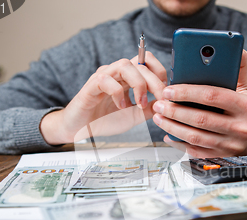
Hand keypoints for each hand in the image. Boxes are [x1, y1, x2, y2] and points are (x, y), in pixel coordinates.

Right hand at [40, 52, 165, 144]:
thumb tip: (166, 103)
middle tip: (161, 99)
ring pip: (124, 65)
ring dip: (138, 84)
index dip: (160, 73)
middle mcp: (116, 73)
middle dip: (155, 81)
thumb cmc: (104, 120)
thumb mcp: (134, 116)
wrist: (81, 130)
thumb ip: (149, 109)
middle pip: (140, 63)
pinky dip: (117, 93)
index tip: (166, 93)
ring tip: (140, 103)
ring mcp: (103, 77)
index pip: (147, 62)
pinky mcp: (91, 86)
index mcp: (127, 77)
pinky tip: (121, 107)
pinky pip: (105, 80)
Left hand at [151, 50, 246, 157]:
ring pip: (196, 137)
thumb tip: (236, 48)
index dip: (187, 92)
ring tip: (159, 117)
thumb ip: (238, 68)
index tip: (169, 90)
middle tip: (159, 104)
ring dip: (173, 127)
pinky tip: (168, 135)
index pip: (212, 96)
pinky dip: (179, 143)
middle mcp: (240, 127)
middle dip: (175, 111)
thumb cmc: (245, 109)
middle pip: (201, 119)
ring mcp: (231, 145)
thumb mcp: (245, 88)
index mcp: (246, 106)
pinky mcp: (222, 156)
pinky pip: (196, 151)